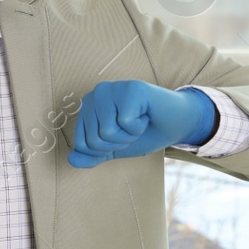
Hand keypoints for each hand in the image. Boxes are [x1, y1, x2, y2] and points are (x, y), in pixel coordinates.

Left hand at [67, 80, 216, 166]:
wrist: (177, 124)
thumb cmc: (146, 133)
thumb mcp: (115, 149)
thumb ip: (93, 155)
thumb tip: (71, 160)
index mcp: (88, 107)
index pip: (81, 144)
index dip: (105, 150)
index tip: (120, 137)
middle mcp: (96, 94)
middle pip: (94, 140)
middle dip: (119, 143)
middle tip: (132, 129)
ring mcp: (112, 89)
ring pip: (107, 132)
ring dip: (129, 135)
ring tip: (139, 121)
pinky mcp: (130, 88)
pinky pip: (125, 123)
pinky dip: (139, 127)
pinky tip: (146, 115)